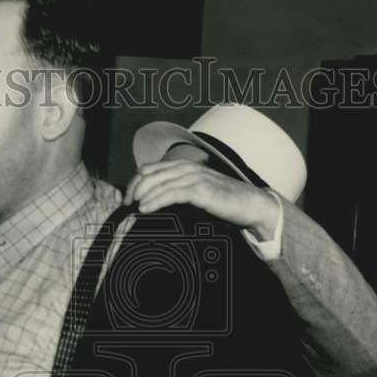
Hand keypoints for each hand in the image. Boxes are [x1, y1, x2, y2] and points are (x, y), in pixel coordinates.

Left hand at [124, 160, 279, 241]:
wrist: (250, 205)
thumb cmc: (223, 202)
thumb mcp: (195, 195)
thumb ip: (177, 193)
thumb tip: (153, 203)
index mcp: (184, 167)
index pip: (151, 169)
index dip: (135, 182)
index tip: (127, 199)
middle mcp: (188, 168)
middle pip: (151, 174)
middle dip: (135, 188)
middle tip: (125, 204)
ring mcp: (196, 178)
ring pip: (160, 182)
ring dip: (143, 194)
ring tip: (132, 206)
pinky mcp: (202, 191)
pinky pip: (173, 193)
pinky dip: (157, 200)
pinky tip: (146, 208)